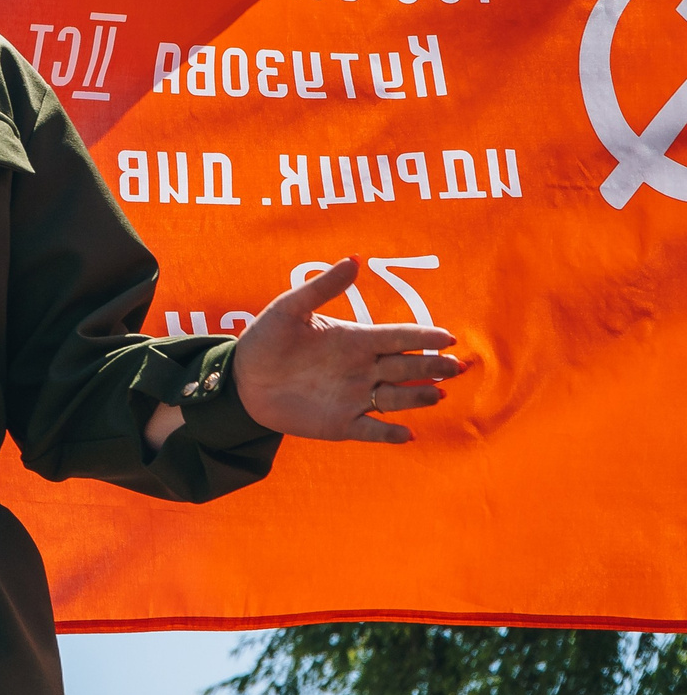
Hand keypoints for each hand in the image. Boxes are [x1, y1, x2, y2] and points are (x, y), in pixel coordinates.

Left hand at [232, 256, 469, 443]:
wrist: (240, 378)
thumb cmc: (266, 339)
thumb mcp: (290, 309)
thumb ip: (322, 288)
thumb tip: (355, 260)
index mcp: (356, 340)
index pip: (399, 337)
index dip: (424, 338)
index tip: (447, 338)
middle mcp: (363, 369)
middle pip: (407, 368)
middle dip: (432, 367)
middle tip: (454, 367)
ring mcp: (354, 397)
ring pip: (396, 398)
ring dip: (417, 397)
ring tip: (437, 394)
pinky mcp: (340, 424)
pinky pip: (370, 430)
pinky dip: (389, 433)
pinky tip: (406, 434)